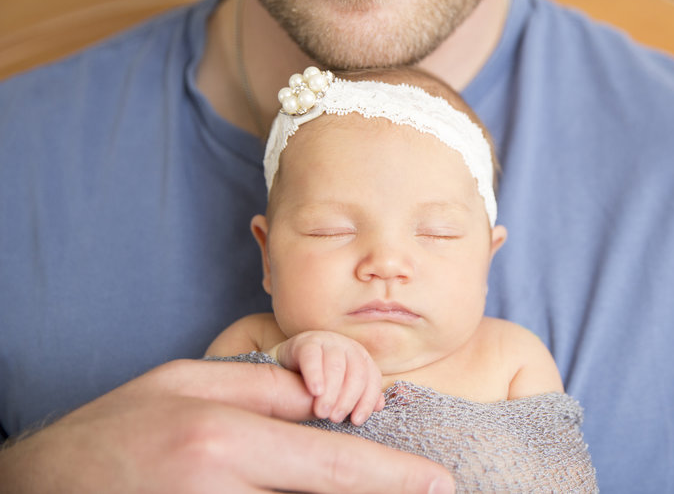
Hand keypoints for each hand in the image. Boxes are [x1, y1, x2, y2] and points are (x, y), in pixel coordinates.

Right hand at [0, 359, 452, 493]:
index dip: (394, 478)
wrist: (34, 490)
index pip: (332, 466)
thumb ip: (263, 390)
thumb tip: (328, 399)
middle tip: (419, 488)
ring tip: (359, 486)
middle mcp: (220, 493)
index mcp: (222, 442)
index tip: (439, 483)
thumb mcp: (185, 384)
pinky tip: (295, 493)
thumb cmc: (112, 432)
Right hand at [271, 330, 385, 424]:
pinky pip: (313, 357)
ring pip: (336, 365)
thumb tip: (380, 406)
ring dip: (332, 391)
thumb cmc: (321, 382)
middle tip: (335, 418)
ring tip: (322, 412)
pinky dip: (315, 374)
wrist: (287, 366)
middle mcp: (348, 348)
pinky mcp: (307, 342)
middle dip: (348, 398)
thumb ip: (360, 397)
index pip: (372, 379)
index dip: (366, 401)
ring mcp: (329, 342)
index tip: (356, 421)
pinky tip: (315, 391)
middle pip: (356, 372)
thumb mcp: (342, 390)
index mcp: (362, 359)